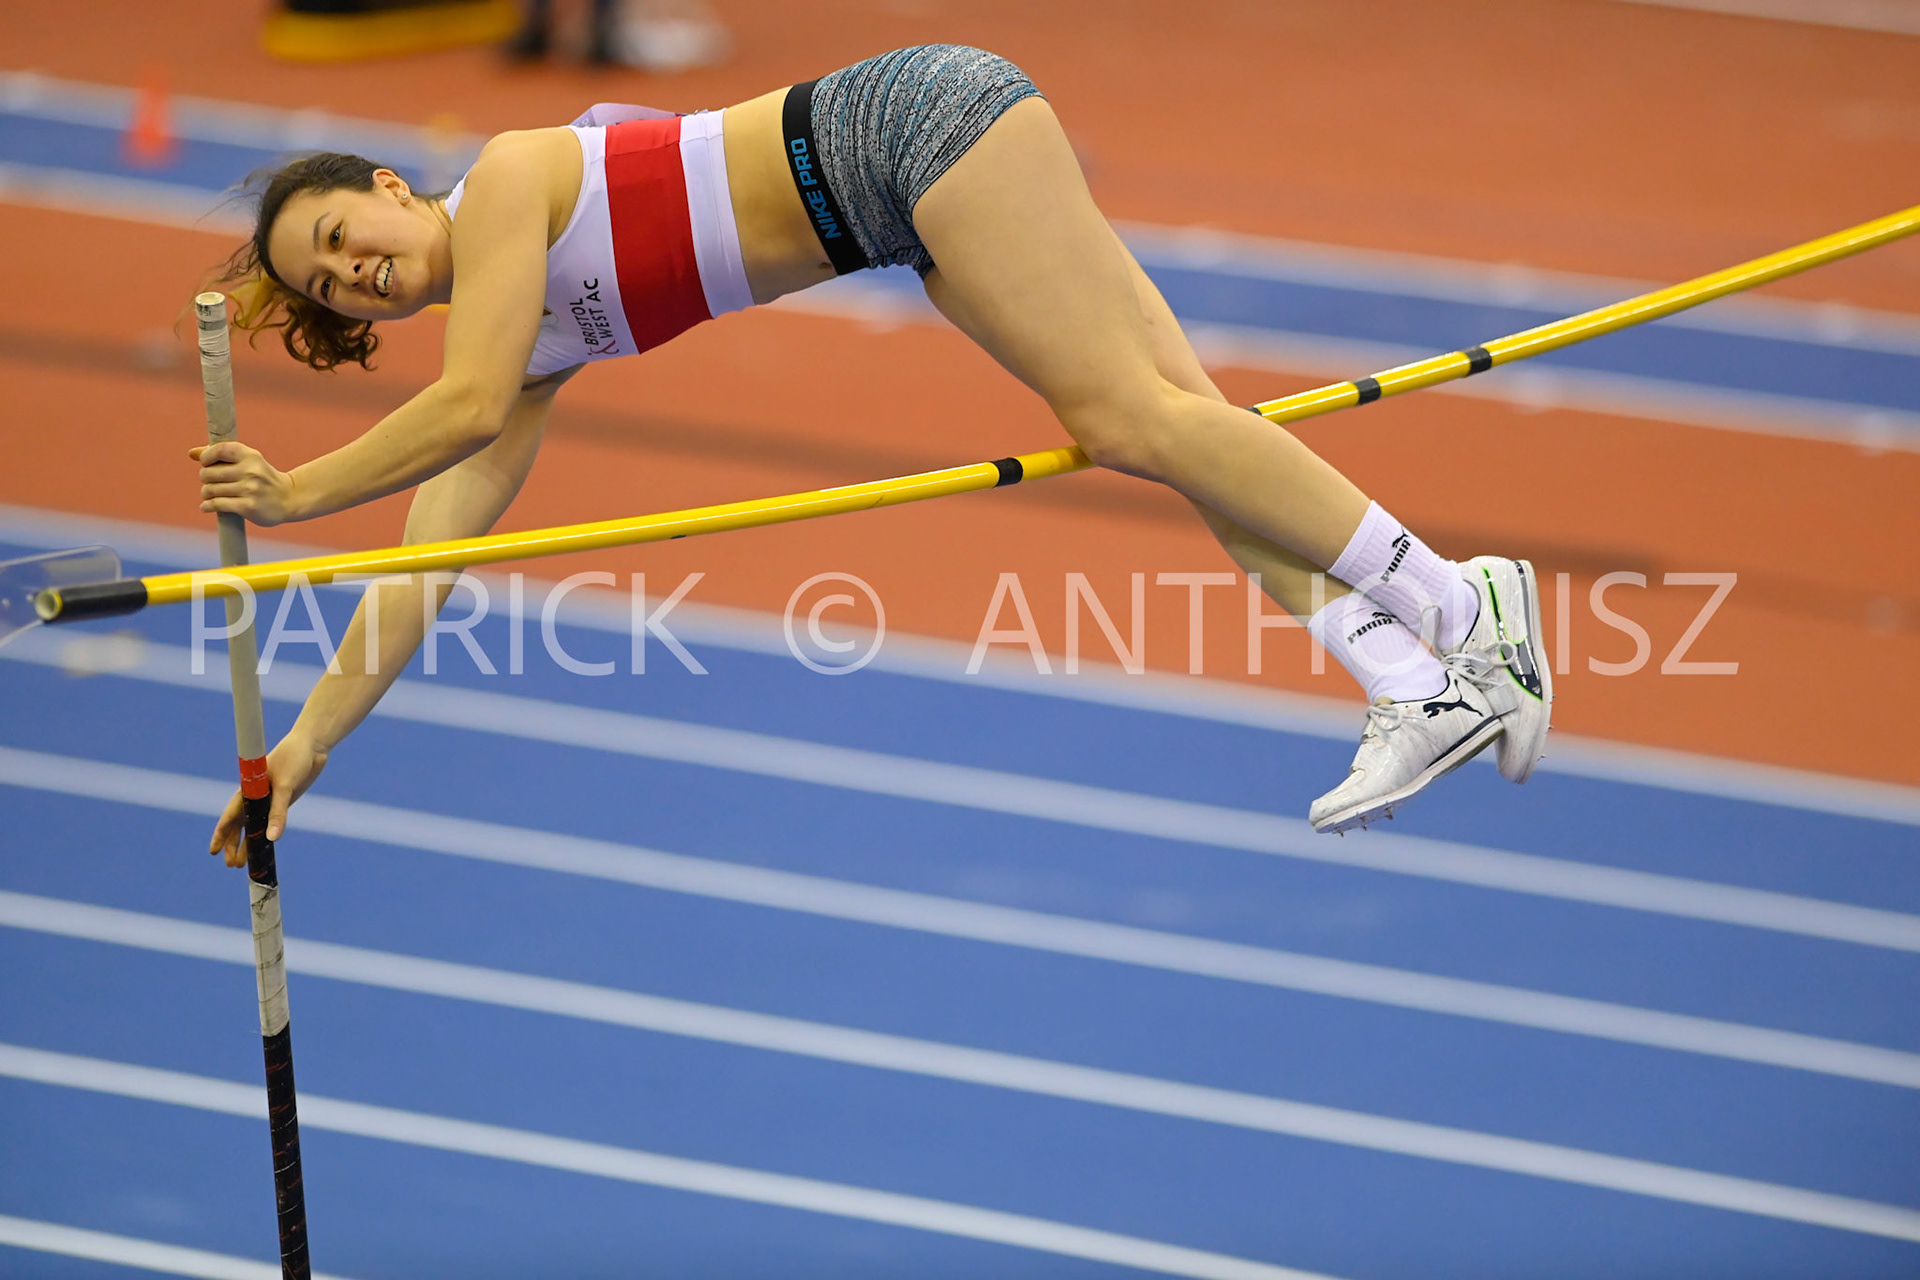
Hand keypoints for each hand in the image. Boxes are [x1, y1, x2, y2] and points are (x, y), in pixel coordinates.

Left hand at [191, 441, 298, 525]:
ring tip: (211, 495)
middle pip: (209, 473)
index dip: (206, 457)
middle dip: (205, 478)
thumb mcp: (248, 462)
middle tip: (211, 482)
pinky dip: (207, 506)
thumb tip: (191, 453)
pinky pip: (217, 505)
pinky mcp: (248, 507)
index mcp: (250, 456)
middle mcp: (251, 471)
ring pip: (210, 490)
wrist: (289, 498)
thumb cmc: (263, 478)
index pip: (218, 450)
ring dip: (206, 493)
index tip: (206, 463)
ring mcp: (250, 490)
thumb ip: (221, 456)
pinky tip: (207, 506)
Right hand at [209, 732, 329, 867]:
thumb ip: (278, 812)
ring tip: (240, 864)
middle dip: (232, 845)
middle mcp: (255, 797)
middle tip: (231, 865)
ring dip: (246, 844)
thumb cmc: (293, 758)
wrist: (312, 745)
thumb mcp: (285, 786)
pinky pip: (270, 822)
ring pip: (252, 826)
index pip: (230, 816)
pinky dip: (265, 835)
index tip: (213, 851)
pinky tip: (263, 847)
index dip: (221, 835)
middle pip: (239, 826)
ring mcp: (268, 800)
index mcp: (248, 790)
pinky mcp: (282, 801)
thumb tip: (272, 839)